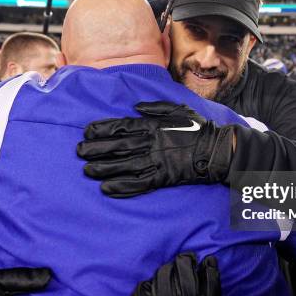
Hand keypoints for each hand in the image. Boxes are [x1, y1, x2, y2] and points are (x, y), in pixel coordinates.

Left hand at [77, 101, 234, 197]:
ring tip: (87, 170)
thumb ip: (156, 107)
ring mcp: (157, 161)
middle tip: (79, 152)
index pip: (123, 126)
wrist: (216, 150)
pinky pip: (139, 184)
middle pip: (119, 146)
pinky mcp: (163, 177)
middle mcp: (152, 143)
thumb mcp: (179, 109)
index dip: (103, 129)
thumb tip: (136, 106)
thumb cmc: (198, 128)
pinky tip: (107, 189)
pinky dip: (122, 187)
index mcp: (154, 125)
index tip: (86, 132)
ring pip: (125, 165)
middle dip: (97, 149)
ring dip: (105, 168)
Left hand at [129, 253, 231, 295]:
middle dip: (186, 260)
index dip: (210, 266)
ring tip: (167, 269)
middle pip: (185, 268)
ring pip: (162, 274)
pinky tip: (147, 287)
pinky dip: (144, 287)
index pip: (210, 278)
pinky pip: (141, 292)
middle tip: (186, 259)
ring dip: (166, 269)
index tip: (208, 261)